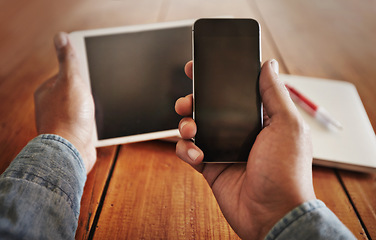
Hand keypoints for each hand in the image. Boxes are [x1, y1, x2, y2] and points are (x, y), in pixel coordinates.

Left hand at [34, 32, 96, 173]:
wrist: (72, 151)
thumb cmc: (69, 117)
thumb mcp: (71, 81)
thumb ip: (68, 59)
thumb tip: (61, 36)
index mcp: (47, 91)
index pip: (67, 73)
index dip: (81, 73)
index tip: (91, 75)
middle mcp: (51, 105)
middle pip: (76, 90)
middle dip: (88, 92)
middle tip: (95, 93)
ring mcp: (62, 119)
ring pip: (82, 106)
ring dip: (92, 107)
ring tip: (95, 110)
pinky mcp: (73, 132)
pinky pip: (86, 120)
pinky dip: (93, 120)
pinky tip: (96, 122)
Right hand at [175, 60, 315, 238]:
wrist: (272, 213)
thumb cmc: (286, 172)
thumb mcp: (287, 126)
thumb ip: (274, 94)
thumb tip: (267, 65)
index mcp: (258, 118)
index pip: (233, 92)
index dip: (216, 79)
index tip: (199, 70)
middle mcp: (239, 131)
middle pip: (208, 107)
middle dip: (193, 100)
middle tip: (187, 101)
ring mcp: (223, 148)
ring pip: (195, 127)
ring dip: (186, 124)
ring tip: (191, 129)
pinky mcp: (211, 166)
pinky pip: (189, 151)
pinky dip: (186, 150)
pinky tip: (196, 154)